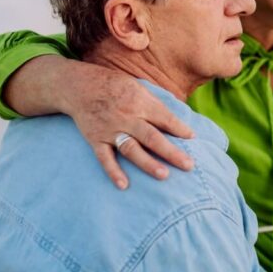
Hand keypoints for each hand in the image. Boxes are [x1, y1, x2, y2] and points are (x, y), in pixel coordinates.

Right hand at [56, 60, 194, 188]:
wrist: (79, 86)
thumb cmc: (114, 86)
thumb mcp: (137, 87)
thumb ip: (156, 104)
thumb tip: (177, 121)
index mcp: (139, 102)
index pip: (164, 118)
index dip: (179, 128)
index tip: (194, 138)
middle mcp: (126, 117)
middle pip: (152, 137)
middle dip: (171, 152)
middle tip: (188, 165)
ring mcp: (110, 130)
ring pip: (131, 149)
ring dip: (147, 163)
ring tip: (164, 175)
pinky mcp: (96, 139)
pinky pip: (105, 158)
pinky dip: (113, 171)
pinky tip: (123, 185)